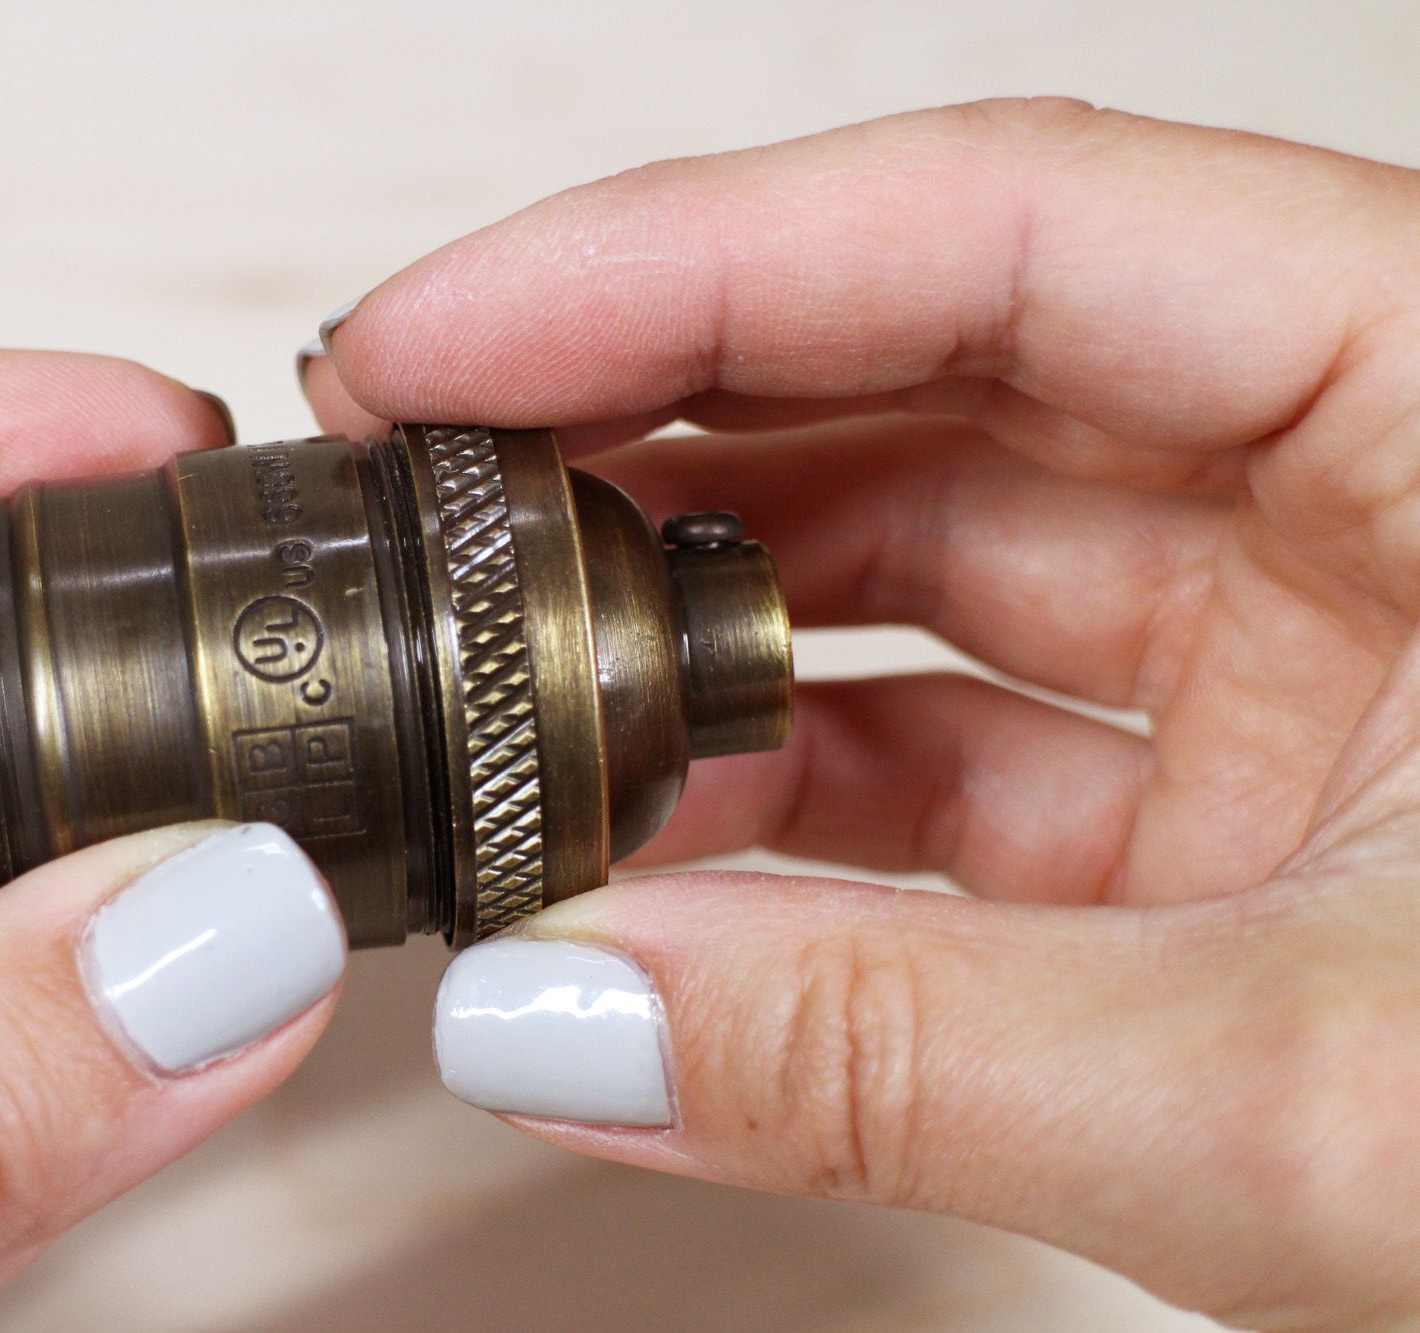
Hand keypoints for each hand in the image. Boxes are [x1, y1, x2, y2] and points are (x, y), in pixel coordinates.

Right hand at [304, 100, 1419, 1328]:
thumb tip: (565, 1015)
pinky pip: (952, 758)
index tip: (439, 335)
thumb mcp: (1344, 1100)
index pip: (1003, 226)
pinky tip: (650, 856)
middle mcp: (1373, 496)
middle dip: (644, 419)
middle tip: (414, 484)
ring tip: (500, 690)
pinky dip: (786, 809)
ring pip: (918, 569)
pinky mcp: (1242, 820)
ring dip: (696, 631)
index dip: (676, 259)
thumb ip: (913, 1054)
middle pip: (926, 367)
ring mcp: (1299, 660)